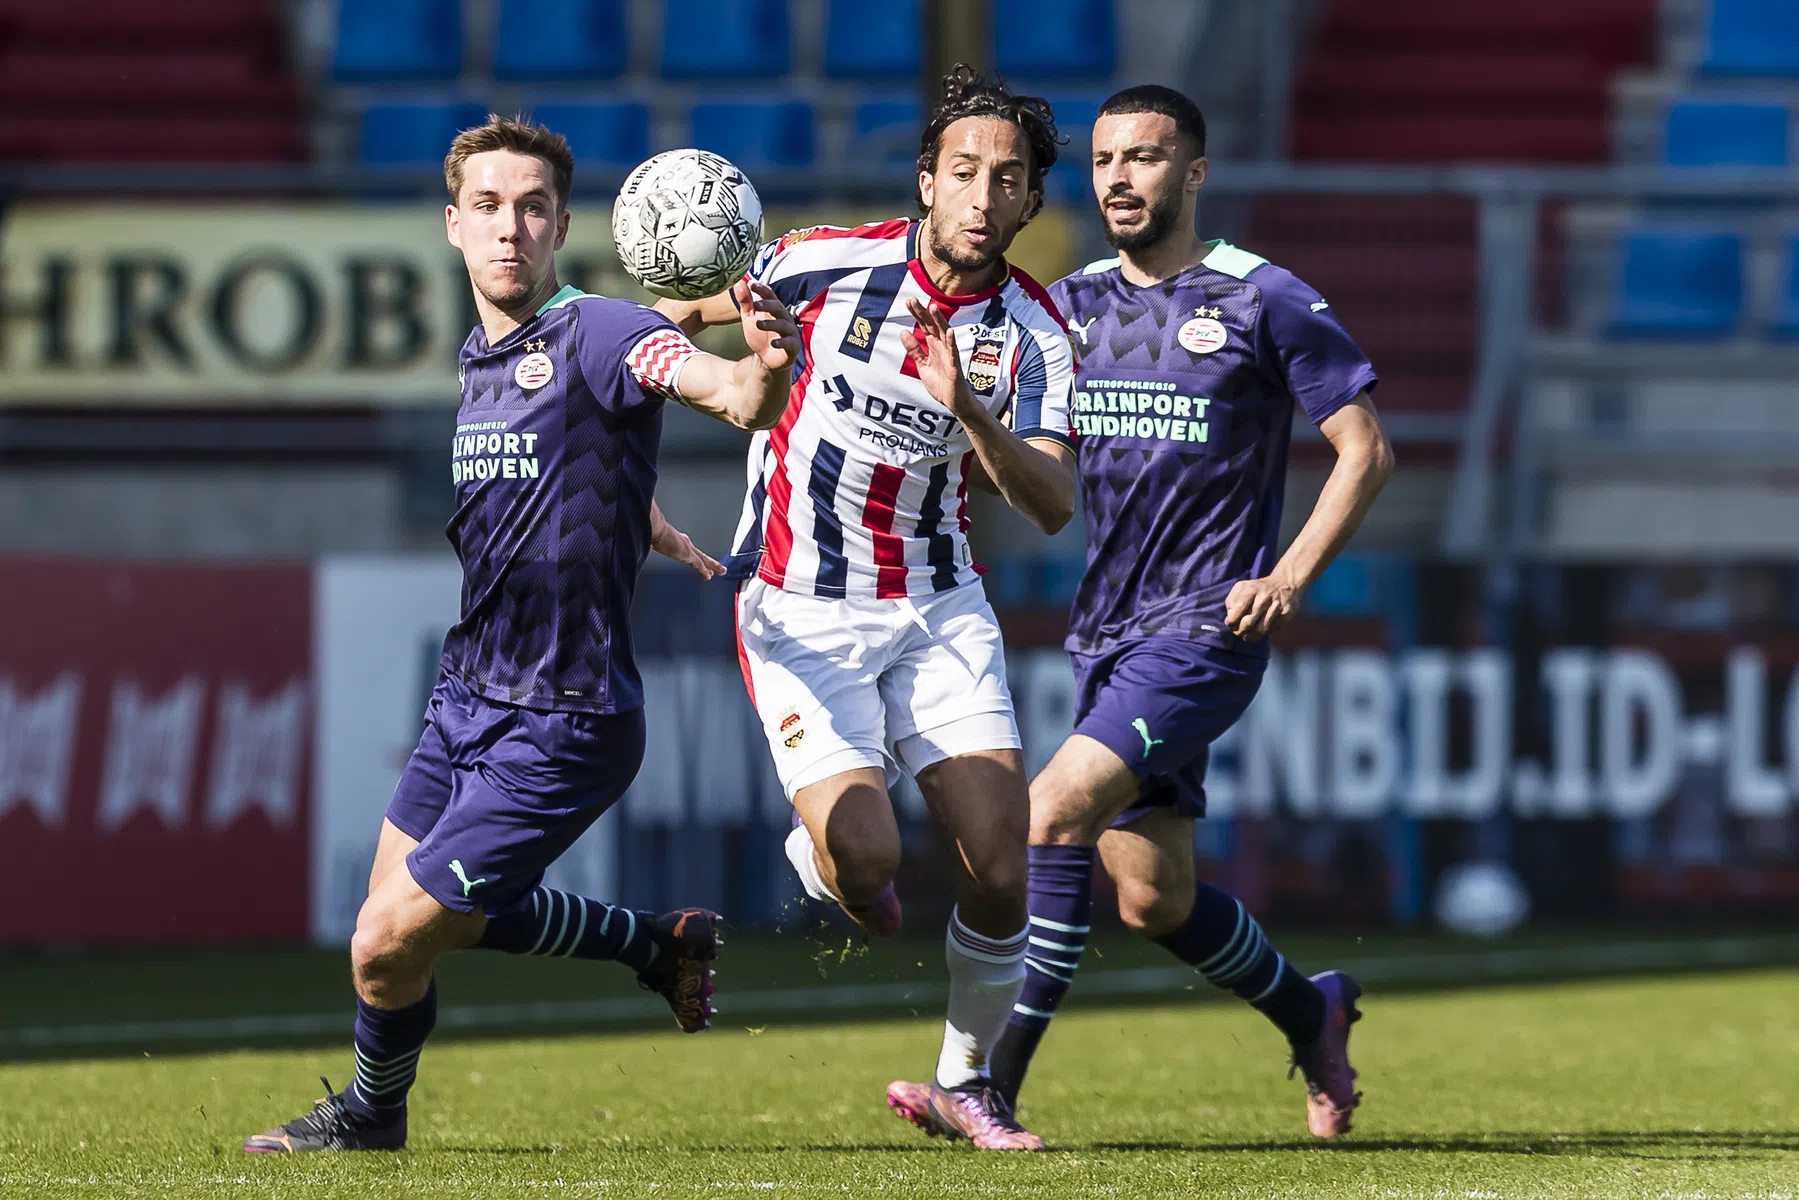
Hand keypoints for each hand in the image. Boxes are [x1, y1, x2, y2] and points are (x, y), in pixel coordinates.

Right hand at [651, 504, 723, 579]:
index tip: (696, 558)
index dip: (694, 554)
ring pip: (704, 559)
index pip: (688, 548)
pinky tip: (709, 575)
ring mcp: (688, 548)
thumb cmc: (651, 531)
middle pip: (700, 554)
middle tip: (717, 567)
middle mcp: (684, 542)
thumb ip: (652, 542)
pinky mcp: (688, 555)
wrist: (655, 528)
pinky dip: (705, 570)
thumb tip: (646, 544)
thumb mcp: (652, 538)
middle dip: (708, 561)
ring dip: (713, 565)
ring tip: (721, 570)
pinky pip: (700, 565)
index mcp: (676, 538)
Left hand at [734, 278, 799, 370]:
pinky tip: (773, 344)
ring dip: (771, 324)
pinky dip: (782, 343)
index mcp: (773, 308)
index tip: (751, 284)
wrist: (767, 359)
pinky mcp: (793, 346)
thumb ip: (745, 301)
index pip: (770, 295)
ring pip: (783, 324)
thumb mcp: (750, 318)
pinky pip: (789, 343)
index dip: (762, 289)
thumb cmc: (760, 335)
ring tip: (758, 324)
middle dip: (767, 305)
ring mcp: (789, 332)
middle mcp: (783, 317)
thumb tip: (739, 282)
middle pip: (778, 307)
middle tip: (755, 304)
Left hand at [900, 298, 974, 416]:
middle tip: (913, 299)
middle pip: (932, 326)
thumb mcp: (922, 365)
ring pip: (944, 334)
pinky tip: (949, 331)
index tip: (909, 301)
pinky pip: (953, 352)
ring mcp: (949, 355)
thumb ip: (914, 349)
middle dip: (923, 313)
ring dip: (939, 321)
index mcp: (933, 346)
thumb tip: (903, 331)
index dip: (917, 314)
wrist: (953, 402)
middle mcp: (942, 347)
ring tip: (933, 308)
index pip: (924, 325)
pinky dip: (951, 341)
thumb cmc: (941, 383)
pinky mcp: (955, 366)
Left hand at [1224, 576, 1297, 641]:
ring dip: (1252, 636)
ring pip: (1262, 629)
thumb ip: (1232, 601)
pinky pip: (1273, 629)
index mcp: (1251, 589)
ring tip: (1247, 637)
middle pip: (1249, 622)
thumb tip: (1229, 618)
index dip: (1232, 620)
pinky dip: (1265, 632)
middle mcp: (1265, 597)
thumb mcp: (1242, 587)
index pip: (1238, 609)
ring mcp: (1277, 606)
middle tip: (1238, 633)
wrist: (1285, 582)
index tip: (1230, 624)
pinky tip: (1262, 630)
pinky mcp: (1287, 613)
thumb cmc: (1258, 588)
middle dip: (1240, 631)